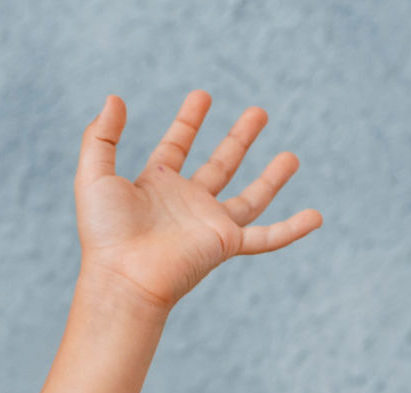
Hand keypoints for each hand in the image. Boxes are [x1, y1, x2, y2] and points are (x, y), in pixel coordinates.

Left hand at [74, 91, 321, 311]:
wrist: (123, 277)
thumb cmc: (105, 234)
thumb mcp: (94, 177)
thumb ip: (101, 138)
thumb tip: (113, 99)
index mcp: (155, 187)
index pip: (175, 147)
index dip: (187, 122)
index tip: (201, 96)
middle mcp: (185, 204)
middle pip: (219, 166)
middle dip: (238, 139)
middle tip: (258, 112)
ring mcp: (207, 224)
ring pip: (249, 199)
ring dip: (272, 179)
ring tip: (292, 158)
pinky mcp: (224, 243)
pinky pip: (266, 237)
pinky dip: (292, 229)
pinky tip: (317, 218)